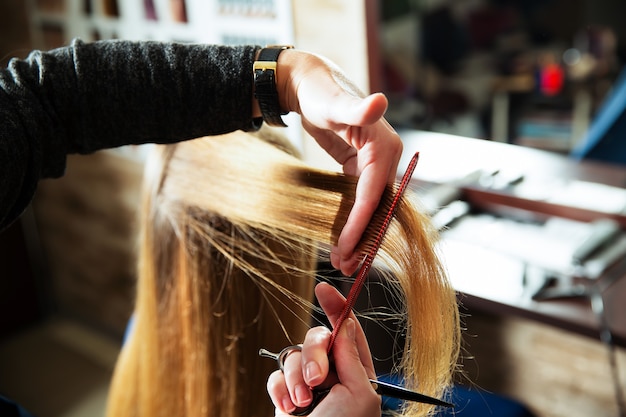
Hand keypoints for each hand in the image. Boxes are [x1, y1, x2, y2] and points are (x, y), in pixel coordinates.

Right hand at [266, 283, 380, 416]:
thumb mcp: (359, 395)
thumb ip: (350, 356)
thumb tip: (344, 326)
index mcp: (357, 372)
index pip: (348, 331)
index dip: (338, 307)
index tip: (324, 289)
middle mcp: (333, 375)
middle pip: (317, 339)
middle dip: (313, 354)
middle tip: (317, 379)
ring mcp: (308, 385)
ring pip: (293, 355)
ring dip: (295, 378)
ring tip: (303, 403)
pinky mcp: (286, 396)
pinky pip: (275, 374)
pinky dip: (279, 389)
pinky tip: (288, 407)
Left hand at [277, 50, 402, 275]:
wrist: (308, 84)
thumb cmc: (319, 90)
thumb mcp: (334, 101)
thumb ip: (357, 108)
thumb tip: (380, 100)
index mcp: (385, 147)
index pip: (374, 194)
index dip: (361, 223)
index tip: (345, 248)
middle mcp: (385, 158)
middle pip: (376, 207)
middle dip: (362, 238)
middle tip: (346, 267)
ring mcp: (373, 165)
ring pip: (369, 209)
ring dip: (358, 236)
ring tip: (342, 262)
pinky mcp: (359, 169)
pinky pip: (359, 202)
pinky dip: (351, 221)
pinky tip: (340, 240)